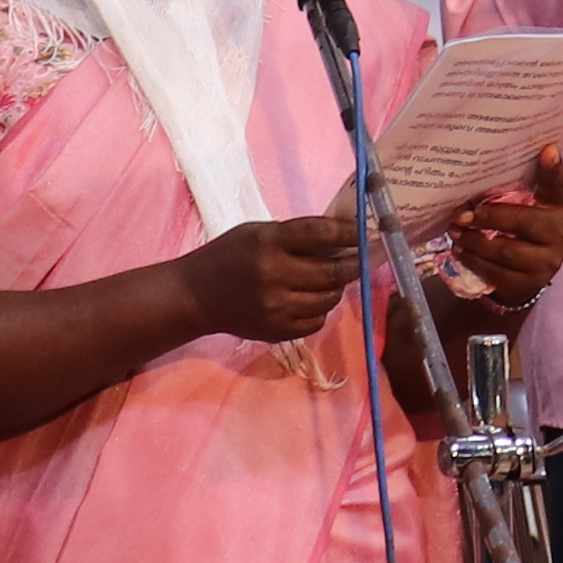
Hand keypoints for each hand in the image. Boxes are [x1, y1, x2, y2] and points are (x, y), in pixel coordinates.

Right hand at [179, 210, 362, 345]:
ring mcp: (276, 308)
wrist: (195, 296)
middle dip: (356, 264)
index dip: (349, 233)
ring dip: (337, 287)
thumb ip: (294, 236)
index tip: (368, 232)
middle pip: (332, 272)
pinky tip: (310, 298)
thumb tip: (342, 239)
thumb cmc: (227, 256)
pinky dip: (320, 309)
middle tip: (367, 257)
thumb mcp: (256, 233)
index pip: (320, 234)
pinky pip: (316, 321)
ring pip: (329, 299)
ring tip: (332, 278)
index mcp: (267, 243)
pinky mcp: (277, 331)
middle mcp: (273, 275)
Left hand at [442, 154, 562, 316]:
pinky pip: (497, 273)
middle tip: (460, 214)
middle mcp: (559, 234)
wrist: (532, 273)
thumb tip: (477, 169)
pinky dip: (474, 261)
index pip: (556, 186)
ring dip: (474, 241)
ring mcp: (547, 262)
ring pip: (506, 251)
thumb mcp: (530, 206)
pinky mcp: (530, 284)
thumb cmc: (525, 229)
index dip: (553, 169)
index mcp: (559, 207)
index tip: (547, 151)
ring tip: (455, 232)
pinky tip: (461, 251)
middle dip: (487, 216)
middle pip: (522, 222)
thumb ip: (514, 190)